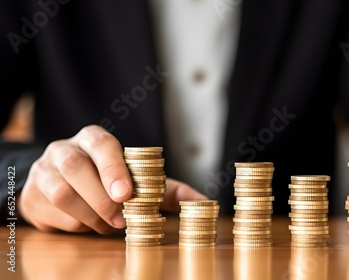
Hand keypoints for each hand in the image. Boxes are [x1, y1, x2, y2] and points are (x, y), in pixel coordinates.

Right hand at [19, 125, 206, 233]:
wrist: (61, 183)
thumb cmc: (107, 179)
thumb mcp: (137, 179)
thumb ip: (167, 189)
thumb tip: (204, 202)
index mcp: (93, 138)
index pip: (102, 144)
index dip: (113, 168)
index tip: (127, 193)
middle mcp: (65, 149)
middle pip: (76, 168)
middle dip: (101, 197)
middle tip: (121, 218)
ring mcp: (44, 171)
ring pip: (62, 193)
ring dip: (90, 214)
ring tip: (109, 224)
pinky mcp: (32, 194)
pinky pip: (51, 212)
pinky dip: (74, 224)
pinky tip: (88, 223)